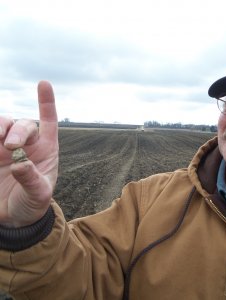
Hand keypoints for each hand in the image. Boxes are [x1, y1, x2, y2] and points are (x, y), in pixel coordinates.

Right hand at [0, 81, 57, 227]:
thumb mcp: (39, 194)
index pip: (48, 122)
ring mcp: (6, 149)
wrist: (14, 218)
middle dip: (16, 130)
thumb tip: (20, 164)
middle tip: (10, 146)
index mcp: (46, 150)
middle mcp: (27, 145)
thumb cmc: (33, 202)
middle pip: (24, 124)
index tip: (44, 83)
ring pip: (2, 125)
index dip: (46, 103)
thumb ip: (32, 179)